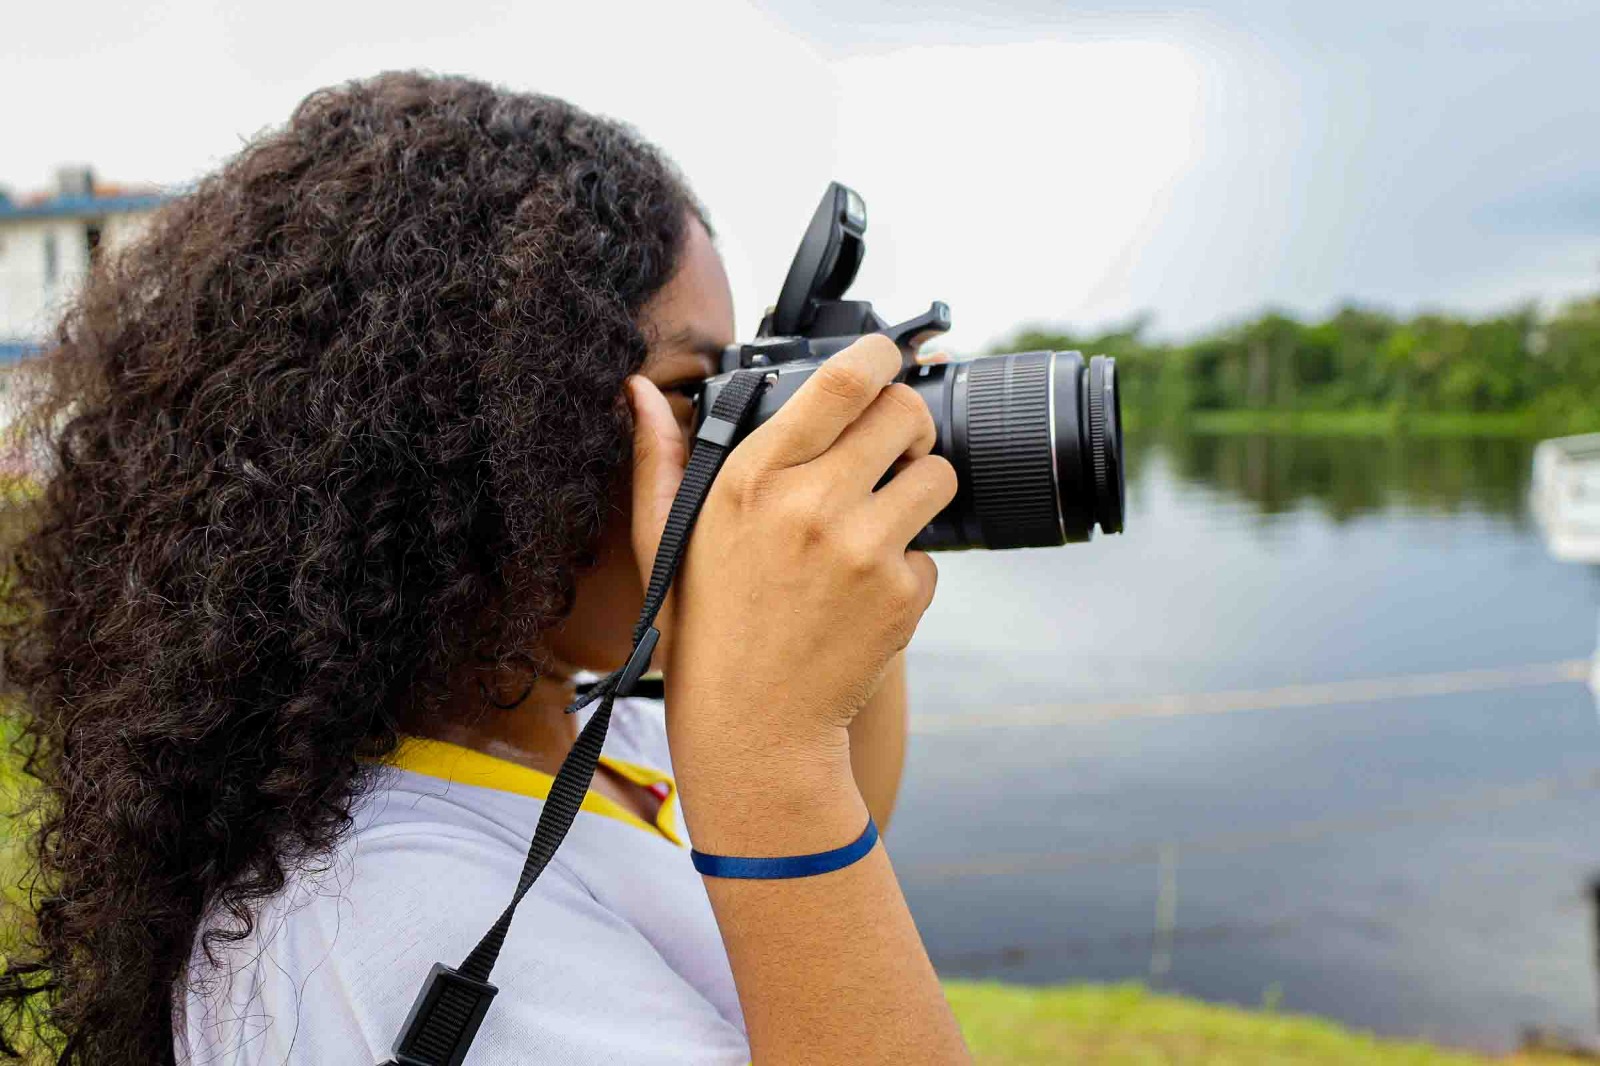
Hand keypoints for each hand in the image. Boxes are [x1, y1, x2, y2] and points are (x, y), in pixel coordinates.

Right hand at [627, 336, 955, 841]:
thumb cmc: (706, 630)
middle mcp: (811, 506)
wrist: (755, 731)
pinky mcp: (902, 595)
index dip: (879, 356)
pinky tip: (865, 592)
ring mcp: (864, 551)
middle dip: (908, 422)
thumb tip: (640, 391)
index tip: (890, 355)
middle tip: (892, 447)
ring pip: (937, 477)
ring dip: (921, 487)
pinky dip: (911, 565)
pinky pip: (934, 551)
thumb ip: (659, 458)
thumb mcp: (663, 540)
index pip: (840, 383)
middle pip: (905, 416)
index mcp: (752, 480)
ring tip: (882, 518)